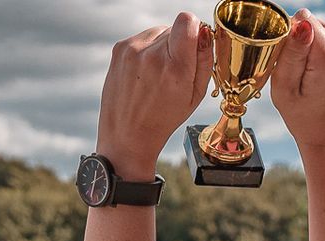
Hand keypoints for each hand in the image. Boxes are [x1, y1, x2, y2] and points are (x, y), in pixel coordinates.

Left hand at [95, 13, 213, 172]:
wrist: (127, 135)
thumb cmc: (164, 118)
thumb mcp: (195, 96)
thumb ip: (205, 61)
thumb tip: (205, 33)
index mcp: (176, 68)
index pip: (187, 21)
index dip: (194, 28)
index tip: (194, 41)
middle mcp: (152, 55)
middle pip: (174, 27)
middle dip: (179, 44)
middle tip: (175, 71)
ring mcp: (133, 50)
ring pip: (159, 31)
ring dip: (163, 46)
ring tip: (158, 74)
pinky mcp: (119, 49)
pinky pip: (143, 38)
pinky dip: (148, 50)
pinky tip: (145, 73)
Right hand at [269, 10, 324, 148]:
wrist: (322, 123)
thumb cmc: (299, 110)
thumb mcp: (285, 87)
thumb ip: (292, 53)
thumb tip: (301, 23)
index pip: (303, 21)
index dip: (287, 36)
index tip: (285, 58)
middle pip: (307, 21)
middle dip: (294, 39)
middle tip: (293, 68)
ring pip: (311, 24)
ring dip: (301, 42)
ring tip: (301, 68)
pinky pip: (318, 30)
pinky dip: (309, 43)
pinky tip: (309, 64)